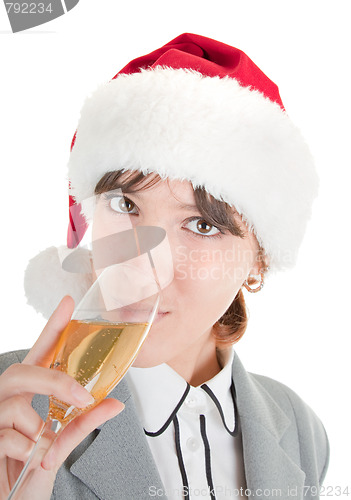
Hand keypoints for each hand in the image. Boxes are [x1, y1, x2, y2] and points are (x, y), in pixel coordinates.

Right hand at [0, 296, 123, 499]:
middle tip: (81, 397)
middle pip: (23, 370)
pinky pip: (9, 436)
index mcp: (26, 395)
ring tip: (41, 450)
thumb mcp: (61, 445)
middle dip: (54, 381)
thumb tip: (115, 403)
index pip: (40, 353)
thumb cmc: (32, 472)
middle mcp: (6, 400)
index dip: (52, 327)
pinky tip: (29, 461)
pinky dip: (29, 451)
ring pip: (16, 406)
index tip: (68, 302)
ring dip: (38, 431)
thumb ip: (82, 423)